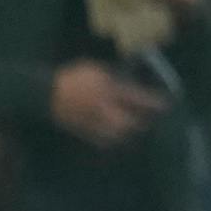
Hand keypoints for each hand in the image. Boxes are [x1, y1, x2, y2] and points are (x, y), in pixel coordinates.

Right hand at [50, 61, 166, 148]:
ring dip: (128, 133)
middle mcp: (104, 109)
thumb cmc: (71, 77)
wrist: (44, 93)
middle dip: (142, 122)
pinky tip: (116, 138)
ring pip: (117, 134)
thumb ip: (113, 76)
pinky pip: (101, 140)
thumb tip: (128, 82)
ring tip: (135, 130)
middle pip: (130, 122)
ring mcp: (93, 122)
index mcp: (108, 90)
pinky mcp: (83, 131)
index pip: (137, 98)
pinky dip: (111, 140)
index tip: (166, 104)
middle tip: (151, 120)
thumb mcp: (95, 69)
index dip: (153, 102)